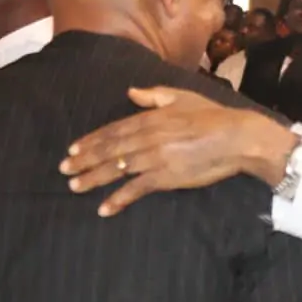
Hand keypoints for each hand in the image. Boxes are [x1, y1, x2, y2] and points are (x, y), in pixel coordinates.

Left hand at [59, 87, 298, 216]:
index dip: (91, 140)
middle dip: (84, 160)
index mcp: (150, 118)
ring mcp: (155, 158)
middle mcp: (148, 137)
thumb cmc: (212, 115)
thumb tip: (131, 92)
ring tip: (75, 186)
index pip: (113, 130)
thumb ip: (154, 96)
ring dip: (94, 178)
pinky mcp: (166, 177)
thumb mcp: (181, 97)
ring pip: (117, 169)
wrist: (236, 137)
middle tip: (64, 169)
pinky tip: (104, 208)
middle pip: (109, 149)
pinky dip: (118, 199)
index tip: (73, 149)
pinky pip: (137, 189)